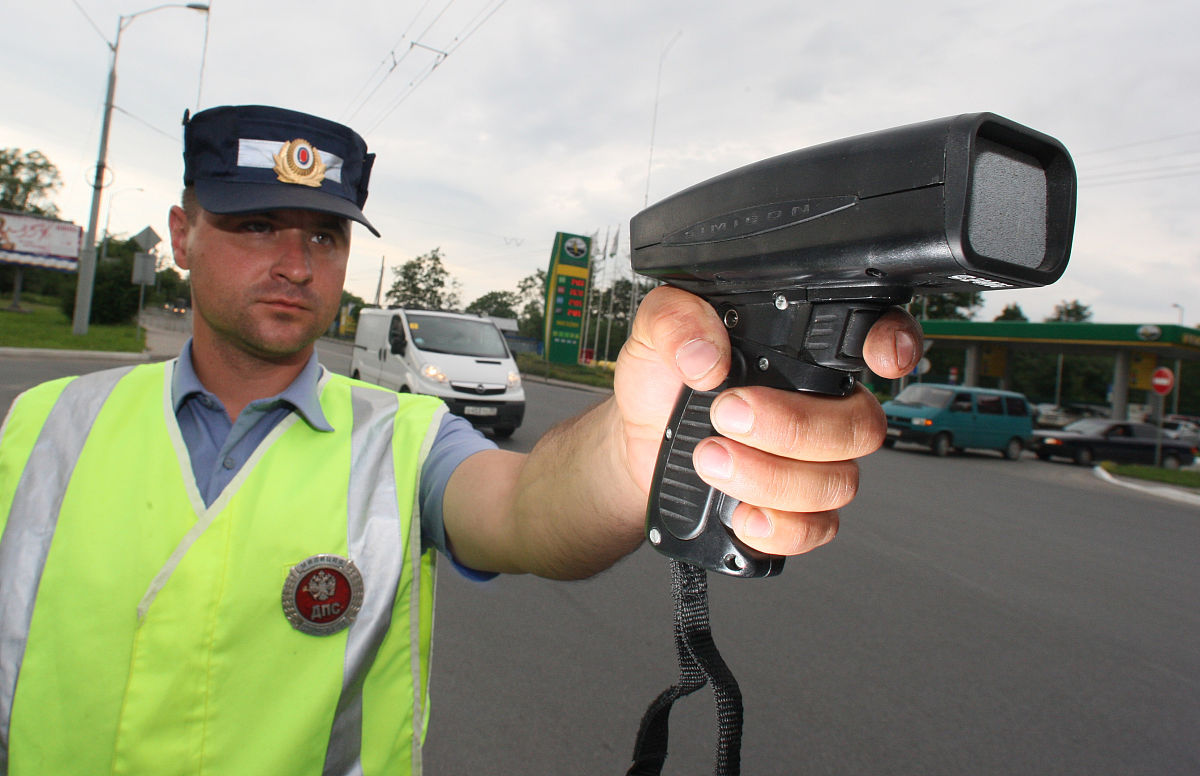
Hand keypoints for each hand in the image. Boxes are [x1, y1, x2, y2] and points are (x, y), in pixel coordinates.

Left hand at [614, 286, 920, 556]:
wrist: (636, 440)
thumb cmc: (661, 380)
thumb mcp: (655, 330)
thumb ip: (676, 320)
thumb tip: (706, 356)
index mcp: (800, 354)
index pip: (874, 339)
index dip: (894, 346)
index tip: (880, 357)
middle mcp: (820, 409)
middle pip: (860, 426)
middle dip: (795, 426)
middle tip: (728, 414)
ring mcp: (811, 464)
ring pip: (838, 482)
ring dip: (772, 476)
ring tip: (710, 458)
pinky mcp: (792, 512)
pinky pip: (816, 530)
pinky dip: (781, 527)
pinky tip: (741, 513)